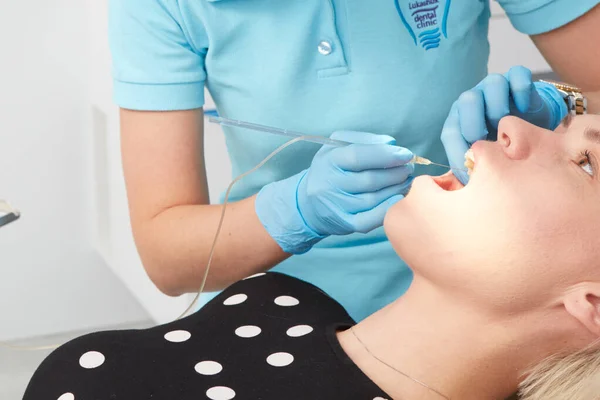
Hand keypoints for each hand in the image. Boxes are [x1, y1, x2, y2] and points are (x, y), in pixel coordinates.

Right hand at [255, 131, 413, 253]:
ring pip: (374, 199)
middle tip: (408, 168)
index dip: (386, 155)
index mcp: (328, 161)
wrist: (308, 203)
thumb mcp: (338, 147)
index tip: (407, 154)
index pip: (359, 156)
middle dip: (396, 172)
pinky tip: (398, 199)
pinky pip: (369, 220)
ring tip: (406, 180)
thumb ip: (364, 141)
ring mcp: (336, 206)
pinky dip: (386, 210)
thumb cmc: (330, 170)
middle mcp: (329, 185)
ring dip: (396, 189)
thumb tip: (391, 144)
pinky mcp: (345, 224)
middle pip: (370, 179)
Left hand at [441, 66, 567, 183]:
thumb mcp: (487, 161)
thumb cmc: (503, 150)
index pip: (451, 131)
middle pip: (467, 101)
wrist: (532, 132)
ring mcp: (495, 88)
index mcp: (460, 123)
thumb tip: (465, 186)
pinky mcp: (518, 81)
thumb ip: (474, 169)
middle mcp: (474, 102)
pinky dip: (521, 90)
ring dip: (498, 105)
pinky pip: (518, 75)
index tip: (470, 158)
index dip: (457, 146)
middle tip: (485, 138)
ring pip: (492, 83)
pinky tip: (525, 109)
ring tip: (506, 123)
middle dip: (474, 121)